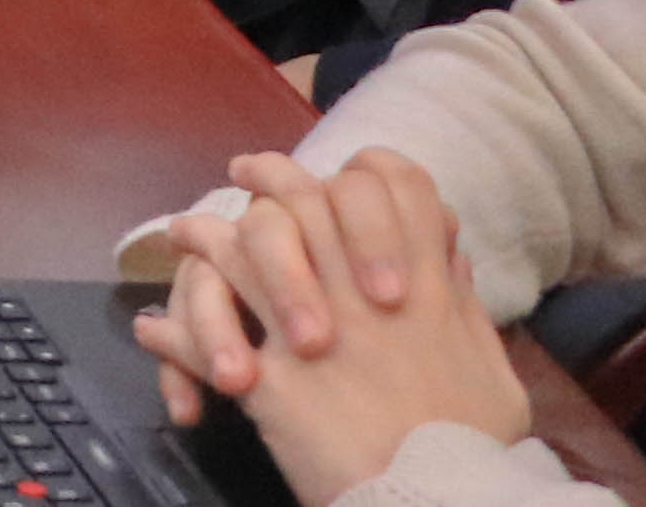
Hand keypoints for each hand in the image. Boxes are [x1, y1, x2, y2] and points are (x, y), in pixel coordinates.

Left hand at [129, 150, 526, 496]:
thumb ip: (464, 307)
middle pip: (303, 198)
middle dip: (269, 177)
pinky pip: (200, 343)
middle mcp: (360, 294)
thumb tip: (452, 255)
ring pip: (239, 250)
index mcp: (423, 287)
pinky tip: (155, 332)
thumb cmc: (471, 447)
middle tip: (243, 171)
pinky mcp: (269, 382)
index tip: (330, 172)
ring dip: (204, 237)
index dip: (360, 171)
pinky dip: (172, 335)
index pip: (393, 186)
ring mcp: (309, 330)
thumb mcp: (490, 370)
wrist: (440, 502)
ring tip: (186, 234)